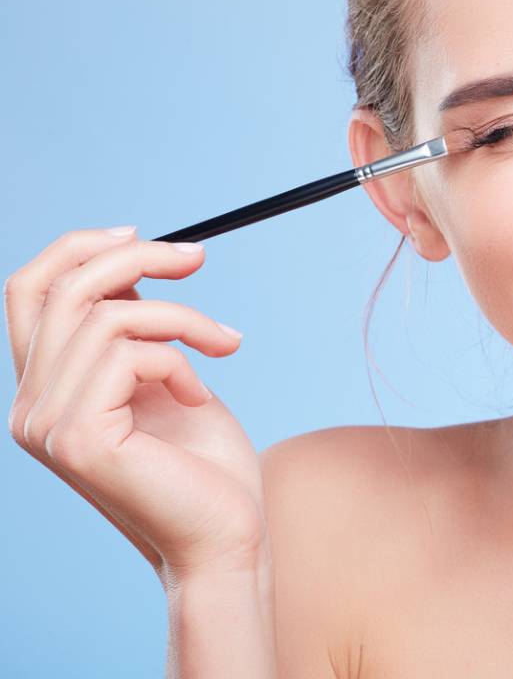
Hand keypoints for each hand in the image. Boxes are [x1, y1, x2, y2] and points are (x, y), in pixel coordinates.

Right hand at [5, 227, 265, 580]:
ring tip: (222, 345)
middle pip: (66, 286)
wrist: (226, 537)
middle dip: (141, 258)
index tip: (141, 234)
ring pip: (109, 316)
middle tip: (200, 259)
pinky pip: (130, 354)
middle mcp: (29, 406)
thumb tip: (129, 264)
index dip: (77, 247)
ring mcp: (45, 424)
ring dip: (183, 319)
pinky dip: (181, 361)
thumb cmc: (204, 464)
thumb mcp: (163, 377)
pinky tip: (202, 398)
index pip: (28, 291)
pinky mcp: (78, 438)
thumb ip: (131, 330)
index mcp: (44, 388)